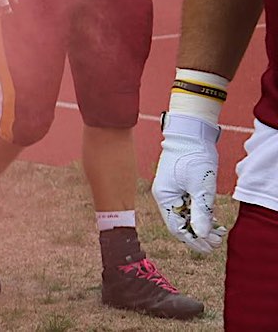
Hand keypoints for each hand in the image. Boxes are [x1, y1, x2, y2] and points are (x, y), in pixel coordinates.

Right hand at [152, 112, 226, 253]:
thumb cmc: (193, 158)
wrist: (191, 134)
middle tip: (217, 242)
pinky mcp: (180, 186)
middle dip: (198, 235)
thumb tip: (202, 235)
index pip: (176, 227)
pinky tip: (212, 220)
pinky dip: (199, 215)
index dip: (193, 240)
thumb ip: (200, 212)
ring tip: (218, 233)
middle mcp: (165, 196)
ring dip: (200, 226)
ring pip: (185, 215)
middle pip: (180, 223)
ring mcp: (172, 191)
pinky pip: (188, 206)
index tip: (210, 247)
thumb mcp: (200, 188)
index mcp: (164, 197)